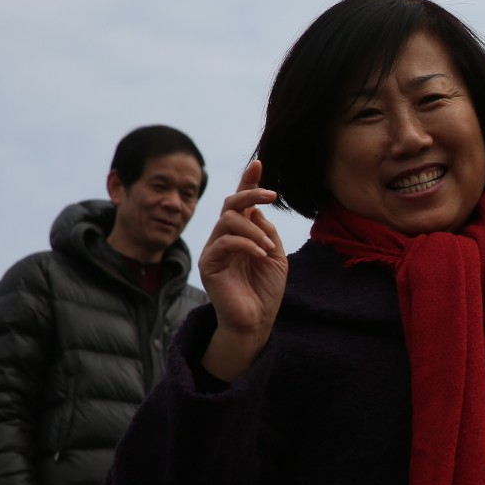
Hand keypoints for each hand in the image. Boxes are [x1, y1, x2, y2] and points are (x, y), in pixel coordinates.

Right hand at [200, 160, 287, 380]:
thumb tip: (258, 211)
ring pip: (228, 221)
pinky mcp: (209, 264)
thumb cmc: (266, 290)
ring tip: (268, 247)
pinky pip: (224, 242)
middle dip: (251, 193)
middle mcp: (225, 238)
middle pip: (231, 204)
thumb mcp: (275, 256)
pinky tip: (260, 254)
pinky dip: (246, 244)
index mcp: (242, 234)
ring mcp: (215, 250)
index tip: (258, 163)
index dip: (249, 182)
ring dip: (253, 229)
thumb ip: (267, 232)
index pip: (242, 203)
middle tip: (271, 196)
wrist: (256, 321)